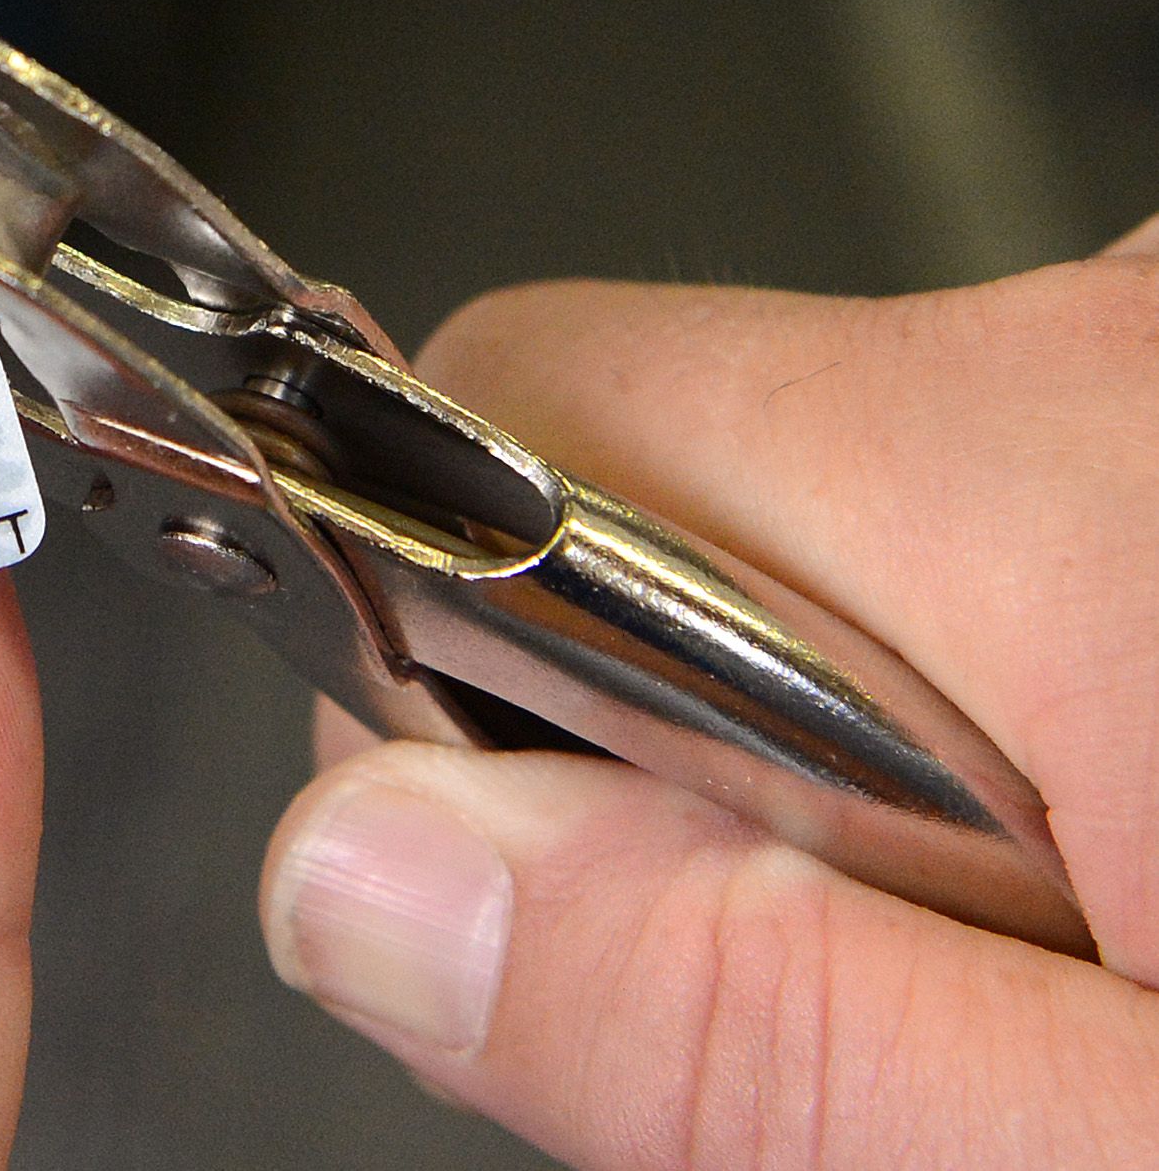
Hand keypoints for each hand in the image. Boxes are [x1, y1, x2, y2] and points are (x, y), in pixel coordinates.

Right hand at [258, 223, 1158, 1167]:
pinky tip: (1115, 888)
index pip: (505, 407)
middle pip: (642, 468)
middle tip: (853, 990)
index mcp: (1054, 470)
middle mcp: (1106, 355)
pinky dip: (981, 711)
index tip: (538, 884)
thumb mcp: (1130, 1153)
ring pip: (802, 519)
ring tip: (1038, 976)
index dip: (430, 648)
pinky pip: (965, 528)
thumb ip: (752, 1018)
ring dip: (832, 750)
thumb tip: (364, 877)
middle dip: (651, 727)